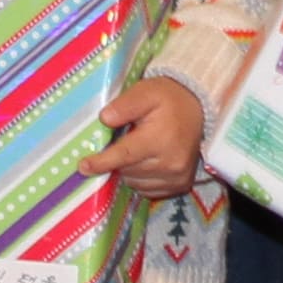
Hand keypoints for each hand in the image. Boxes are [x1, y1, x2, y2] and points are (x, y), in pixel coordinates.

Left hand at [90, 73, 208, 189]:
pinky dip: (141, 179)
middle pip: (127, 171)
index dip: (101, 162)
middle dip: (116, 161)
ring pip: (135, 183)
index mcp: (160, 139)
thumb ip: (124, 105)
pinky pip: (148, 190)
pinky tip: (146, 162)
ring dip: (128, 171)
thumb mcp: (145, 92)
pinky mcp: (181, 185)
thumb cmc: (168, 98)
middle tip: (121, 142)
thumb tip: (104, 119)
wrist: (199, 107)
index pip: (124, 155)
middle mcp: (171, 163)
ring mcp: (177, 177)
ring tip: (136, 151)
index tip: (83, 166)